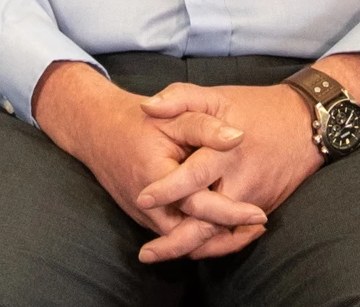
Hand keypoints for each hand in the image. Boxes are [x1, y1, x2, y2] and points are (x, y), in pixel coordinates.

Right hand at [33, 62, 265, 262]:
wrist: (99, 132)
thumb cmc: (140, 121)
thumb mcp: (174, 115)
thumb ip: (205, 126)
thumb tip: (238, 137)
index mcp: (158, 179)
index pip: (200, 207)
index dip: (232, 213)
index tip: (260, 214)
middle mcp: (150, 207)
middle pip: (194, 237)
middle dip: (229, 239)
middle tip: (260, 229)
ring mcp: (146, 217)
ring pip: (186, 242)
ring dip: (218, 241)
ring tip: (250, 232)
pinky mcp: (147, 220)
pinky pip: (177, 236)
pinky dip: (202, 236)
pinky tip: (227, 227)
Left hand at [133, 82, 328, 260]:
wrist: (307, 124)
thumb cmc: (256, 107)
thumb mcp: (217, 96)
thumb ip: (180, 98)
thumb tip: (146, 108)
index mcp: (227, 152)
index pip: (194, 176)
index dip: (168, 189)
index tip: (142, 199)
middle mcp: (241, 182)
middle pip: (208, 221)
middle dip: (177, 241)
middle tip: (146, 254)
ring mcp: (254, 200)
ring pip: (221, 234)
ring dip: (192, 247)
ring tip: (161, 254)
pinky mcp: (262, 209)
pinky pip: (235, 234)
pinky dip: (215, 245)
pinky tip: (193, 248)